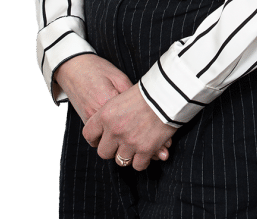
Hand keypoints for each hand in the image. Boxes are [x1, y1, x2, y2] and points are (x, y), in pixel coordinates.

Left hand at [54, 55, 172, 162]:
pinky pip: (138, 165)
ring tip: (136, 146)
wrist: (168, 93)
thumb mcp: (123, 95)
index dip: (95, 138)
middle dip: (112, 149)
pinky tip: (147, 151)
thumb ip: (112, 112)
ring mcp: (129, 142)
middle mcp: (114, 130)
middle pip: (104, 152)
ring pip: (121, 161)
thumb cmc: (147, 91)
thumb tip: (108, 125)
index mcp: (106, 114)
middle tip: (122, 143)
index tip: (101, 139)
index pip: (89, 134)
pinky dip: (142, 160)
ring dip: (128, 155)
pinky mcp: (145, 150)